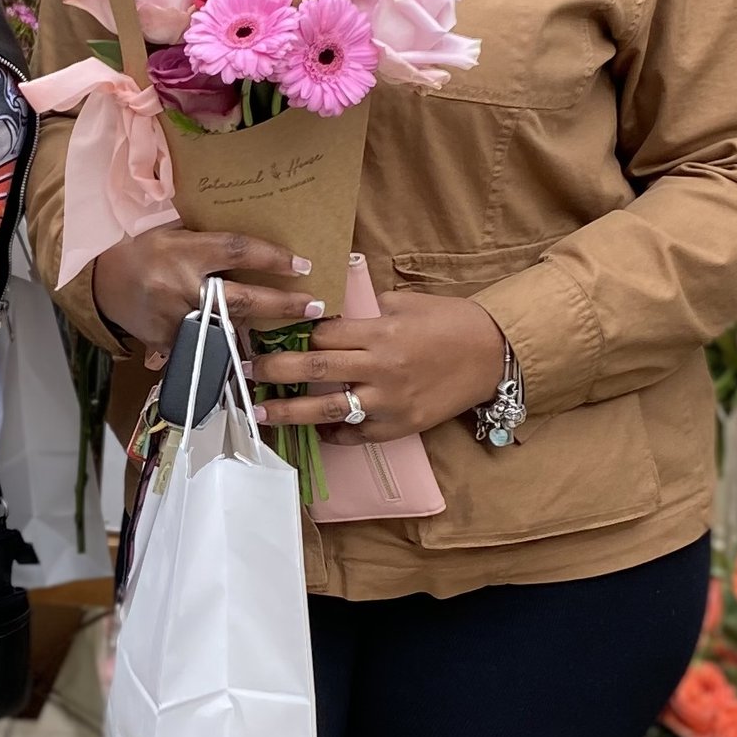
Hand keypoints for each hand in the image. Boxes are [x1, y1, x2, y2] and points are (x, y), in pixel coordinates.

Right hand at [88, 229, 322, 370]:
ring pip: (226, 330)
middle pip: (240, 299)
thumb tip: (255, 243)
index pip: (238, 251)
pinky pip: (201, 349)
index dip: (272, 257)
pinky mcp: (166, 341)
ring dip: (260, 335)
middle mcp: (181, 285)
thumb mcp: (174, 233)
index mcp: (186, 251)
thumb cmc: (144, 250)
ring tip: (293, 338)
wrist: (101, 280)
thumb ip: (209, 242)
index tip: (303, 265)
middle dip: (281, 304)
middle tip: (315, 306)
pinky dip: (223, 354)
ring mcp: (174, 317)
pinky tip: (247, 363)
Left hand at [254, 291, 506, 441]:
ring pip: (330, 408)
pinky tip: (315, 429)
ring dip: (290, 411)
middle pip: (316, 368)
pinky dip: (335, 433)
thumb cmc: (450, 321)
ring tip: (261, 411)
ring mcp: (390, 402)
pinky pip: (358, 434)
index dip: (291, 332)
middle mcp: (381, 368)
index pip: (322, 333)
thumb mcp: (407, 302)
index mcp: (381, 332)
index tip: (265, 333)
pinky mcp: (401, 426)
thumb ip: (367, 310)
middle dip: (274, 368)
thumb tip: (328, 316)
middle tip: (243, 370)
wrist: (493, 355)